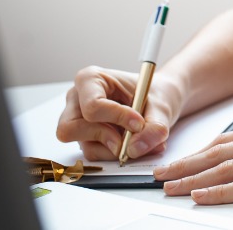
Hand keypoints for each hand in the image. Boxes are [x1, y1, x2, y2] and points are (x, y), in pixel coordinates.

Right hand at [55, 65, 182, 161]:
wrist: (157, 101)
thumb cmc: (153, 94)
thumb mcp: (161, 106)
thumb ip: (153, 127)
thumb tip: (135, 149)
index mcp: (91, 79)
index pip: (92, 105)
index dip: (116, 117)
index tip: (138, 123)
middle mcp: (78, 99)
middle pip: (72, 127)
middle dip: (104, 136)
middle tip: (130, 139)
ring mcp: (78, 120)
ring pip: (84, 145)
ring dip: (113, 148)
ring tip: (137, 140)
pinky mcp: (84, 137)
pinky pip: (93, 154)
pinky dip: (115, 153)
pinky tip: (132, 144)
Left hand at [154, 116, 232, 208]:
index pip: (227, 140)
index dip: (197, 153)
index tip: (175, 162)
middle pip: (220, 152)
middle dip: (186, 164)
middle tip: (159, 175)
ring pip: (227, 168)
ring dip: (194, 179)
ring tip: (170, 188)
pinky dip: (220, 192)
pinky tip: (202, 197)